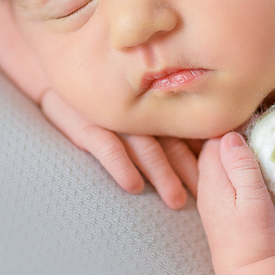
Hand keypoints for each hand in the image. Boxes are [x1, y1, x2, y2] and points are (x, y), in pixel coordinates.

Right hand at [39, 89, 198, 208]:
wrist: (55, 74)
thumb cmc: (99, 96)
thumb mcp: (131, 104)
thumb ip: (161, 119)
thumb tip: (202, 147)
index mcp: (153, 105)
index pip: (185, 132)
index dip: (202, 155)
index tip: (219, 178)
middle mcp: (138, 110)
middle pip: (171, 141)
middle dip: (189, 171)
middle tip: (205, 196)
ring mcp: (113, 116)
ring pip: (144, 146)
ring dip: (161, 174)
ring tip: (176, 199)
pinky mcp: (86, 123)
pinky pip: (106, 146)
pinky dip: (121, 166)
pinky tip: (134, 187)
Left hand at [195, 133, 274, 274]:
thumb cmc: (253, 236)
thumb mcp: (253, 197)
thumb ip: (241, 165)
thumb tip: (230, 135)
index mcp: (211, 179)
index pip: (213, 139)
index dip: (232, 127)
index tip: (254, 121)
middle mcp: (205, 187)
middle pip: (212, 151)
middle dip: (230, 139)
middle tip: (256, 131)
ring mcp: (210, 201)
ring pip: (217, 167)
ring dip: (232, 157)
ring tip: (255, 149)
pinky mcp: (219, 212)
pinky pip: (222, 181)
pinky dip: (233, 173)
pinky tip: (248, 174)